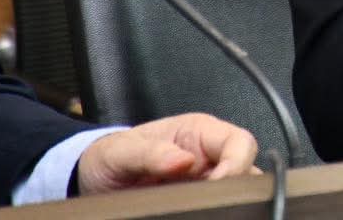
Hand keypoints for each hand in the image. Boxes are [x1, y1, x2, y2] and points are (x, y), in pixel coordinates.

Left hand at [74, 113, 260, 195]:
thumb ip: (151, 154)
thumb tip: (184, 161)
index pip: (241, 142)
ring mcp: (207, 180)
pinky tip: (199, 214)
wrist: (95, 180)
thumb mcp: (122, 152)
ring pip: (239, 192)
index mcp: (199, 132)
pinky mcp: (200, 201)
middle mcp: (210, 156)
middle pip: (247, 170)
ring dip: (226, 203)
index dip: (237, 164)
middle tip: (207, 205)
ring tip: (199, 209)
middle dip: (235, 188)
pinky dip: (216, 211)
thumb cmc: (111, 157)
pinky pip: (220, 207)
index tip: (218, 186)